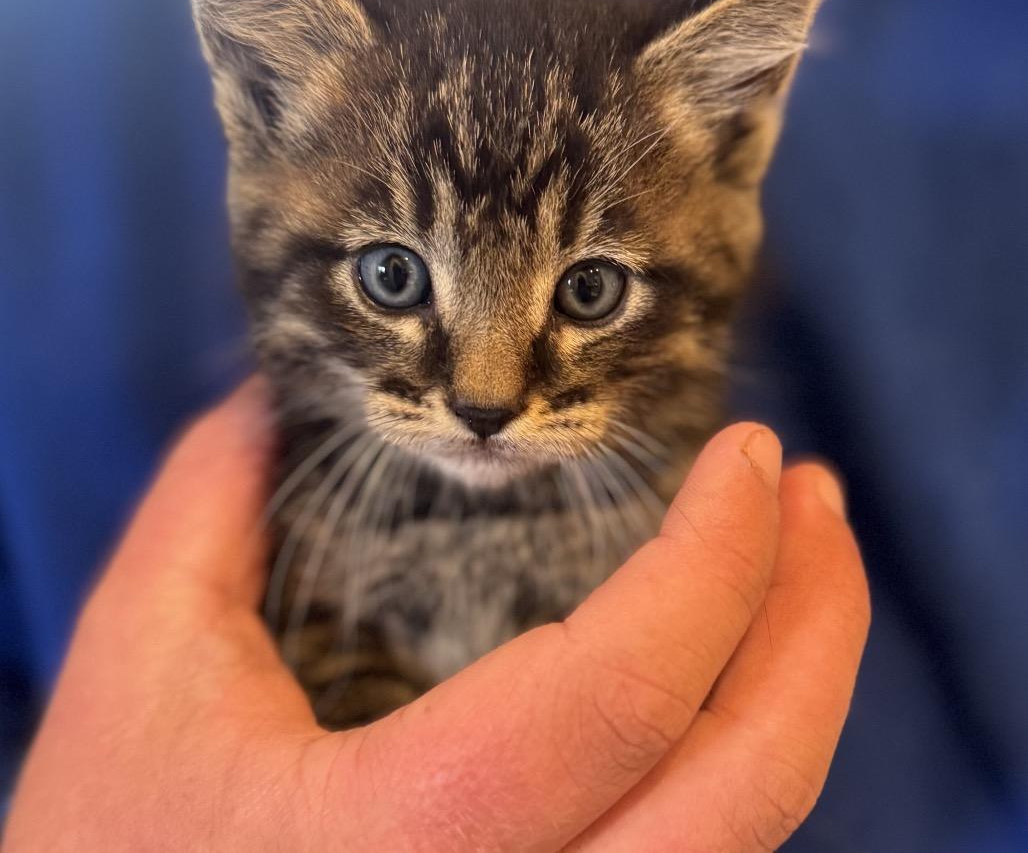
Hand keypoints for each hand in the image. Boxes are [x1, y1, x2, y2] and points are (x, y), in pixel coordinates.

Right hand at [4, 382, 868, 851]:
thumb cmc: (107, 850)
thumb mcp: (141, 662)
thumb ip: (213, 501)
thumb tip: (271, 395)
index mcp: (410, 841)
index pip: (627, 689)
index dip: (715, 552)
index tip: (751, 451)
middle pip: (751, 788)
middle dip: (814, 618)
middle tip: (816, 495)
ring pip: (750, 839)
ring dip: (798, 680)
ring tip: (798, 558)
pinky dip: (743, 749)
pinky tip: (723, 668)